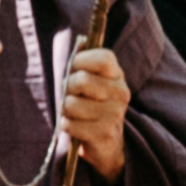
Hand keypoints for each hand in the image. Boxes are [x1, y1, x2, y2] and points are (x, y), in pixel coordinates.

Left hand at [58, 42, 129, 176]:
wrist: (108, 145)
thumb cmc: (93, 106)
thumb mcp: (93, 81)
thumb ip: (85, 62)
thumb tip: (81, 40)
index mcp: (118, 76)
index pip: (103, 58)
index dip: (82, 61)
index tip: (76, 68)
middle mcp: (120, 94)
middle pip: (80, 80)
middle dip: (68, 88)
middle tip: (73, 95)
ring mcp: (114, 115)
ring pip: (70, 104)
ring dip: (66, 110)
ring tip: (75, 114)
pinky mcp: (103, 134)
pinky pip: (69, 124)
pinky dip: (66, 125)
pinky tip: (76, 127)